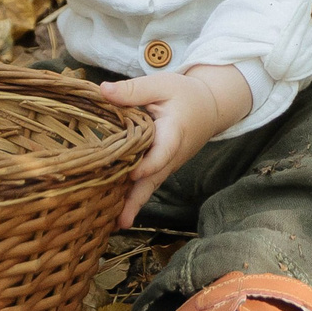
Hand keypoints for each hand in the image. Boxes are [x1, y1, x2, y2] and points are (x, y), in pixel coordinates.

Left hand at [100, 63, 253, 226]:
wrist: (209, 108)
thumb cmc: (183, 95)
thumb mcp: (161, 85)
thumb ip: (133, 91)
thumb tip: (103, 90)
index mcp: (173, 131)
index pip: (164, 150)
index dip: (150, 162)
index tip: (134, 172)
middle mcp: (172, 154)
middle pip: (154, 178)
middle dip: (138, 199)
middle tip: (121, 221)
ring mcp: (167, 165)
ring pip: (150, 186)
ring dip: (134, 204)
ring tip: (117, 224)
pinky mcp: (161, 169)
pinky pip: (148, 185)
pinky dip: (134, 199)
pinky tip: (117, 214)